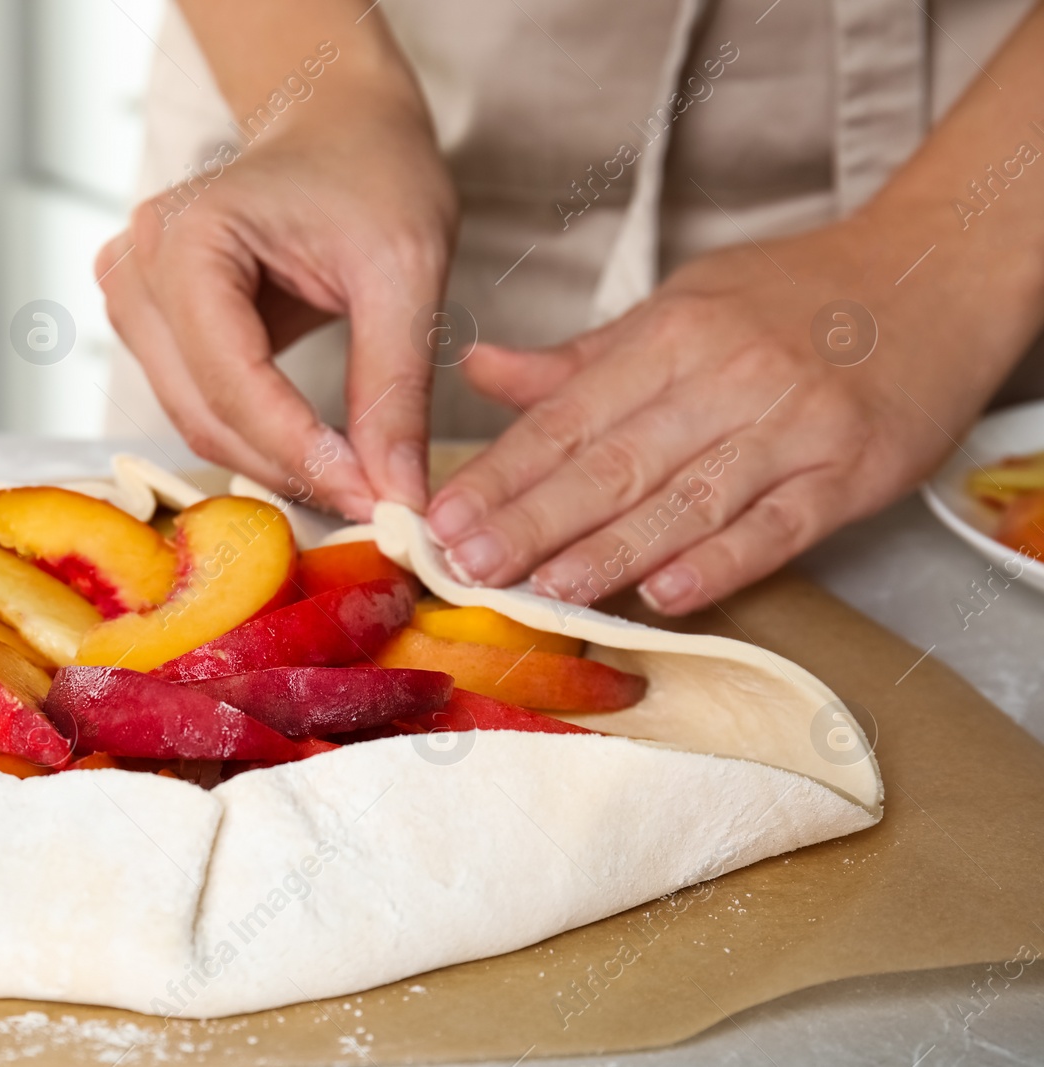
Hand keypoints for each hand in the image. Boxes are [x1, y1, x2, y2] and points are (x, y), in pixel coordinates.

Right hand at [96, 41, 454, 519]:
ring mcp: (134, 302)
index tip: (377, 499)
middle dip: (293, 469)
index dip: (303, 452)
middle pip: (206, 414)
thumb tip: (398, 495)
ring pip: (199, 424)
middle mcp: (136, 271)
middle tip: (381, 505)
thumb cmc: (372, 170)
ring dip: (277, 465)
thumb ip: (394, 387)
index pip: (233, 380)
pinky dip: (264, 443)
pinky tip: (325, 455)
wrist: (340, 126)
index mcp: (185, 238)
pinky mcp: (153, 331)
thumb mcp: (406, 270)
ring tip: (361, 483)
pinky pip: (203, 409)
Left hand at [426, 214, 1028, 614]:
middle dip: (532, 519)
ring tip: (543, 589)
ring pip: (685, 500)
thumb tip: (479, 369)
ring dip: (610, 551)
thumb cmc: (793, 297)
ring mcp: (791, 426)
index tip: (441, 515)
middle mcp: (725, 378)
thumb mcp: (680, 304)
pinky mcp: (851, 472)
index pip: (567, 416)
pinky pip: (778, 526)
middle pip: (613, 462)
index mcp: (670, 336)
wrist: (934, 273)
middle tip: (468, 564)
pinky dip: (724, 561)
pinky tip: (668, 593)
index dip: (501, 472)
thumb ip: (578, 359)